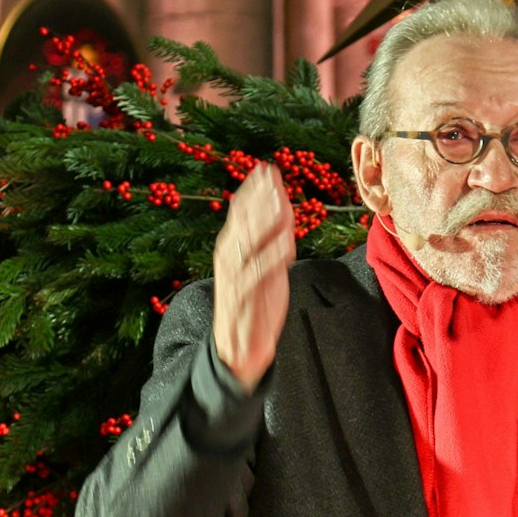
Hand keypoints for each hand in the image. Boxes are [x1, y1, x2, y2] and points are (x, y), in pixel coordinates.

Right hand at [211, 163, 295, 391]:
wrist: (238, 347)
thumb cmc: (253, 301)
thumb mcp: (262, 265)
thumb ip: (269, 238)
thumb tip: (282, 208)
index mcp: (230, 248)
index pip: (241, 212)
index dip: (254, 191)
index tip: (267, 169)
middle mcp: (230, 258)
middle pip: (245, 222)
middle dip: (259, 197)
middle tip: (271, 175)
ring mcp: (237, 277)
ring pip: (250, 242)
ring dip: (264, 220)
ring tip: (278, 199)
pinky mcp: (247, 297)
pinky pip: (259, 273)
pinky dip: (272, 257)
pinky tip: (287, 244)